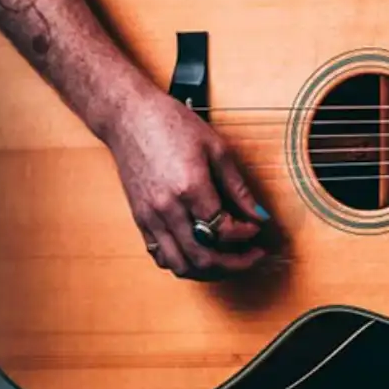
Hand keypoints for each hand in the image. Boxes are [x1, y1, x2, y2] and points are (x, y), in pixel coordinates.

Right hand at [106, 92, 269, 279]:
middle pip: (203, 257)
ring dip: (208, 270)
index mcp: (190, 188)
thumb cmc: (172, 125)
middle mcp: (167, 209)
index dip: (246, 235)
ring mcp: (150, 217)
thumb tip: (259, 215)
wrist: (129, 118)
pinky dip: (183, 262)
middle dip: (234, 264)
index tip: (257, 229)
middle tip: (252, 256)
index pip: (223, 231)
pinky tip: (200, 252)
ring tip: (228, 260)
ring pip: (180, 265)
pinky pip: (161, 256)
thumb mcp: (216, 149)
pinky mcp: (140, 220)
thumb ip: (238, 187)